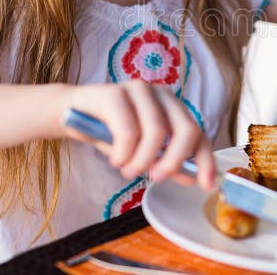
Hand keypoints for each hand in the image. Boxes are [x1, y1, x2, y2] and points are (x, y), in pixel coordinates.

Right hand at [57, 81, 215, 189]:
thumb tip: (192, 178)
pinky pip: (128, 131)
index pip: (200, 134)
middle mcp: (162, 95)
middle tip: (156, 178)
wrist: (70, 114)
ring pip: (157, 132)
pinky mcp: (115, 93)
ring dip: (142, 160)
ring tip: (126, 170)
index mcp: (173, 109)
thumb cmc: (109, 132)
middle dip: (174, 161)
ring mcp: (140, 90)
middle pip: (187, 129)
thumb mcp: (140, 152)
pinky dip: (124, 153)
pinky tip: (115, 158)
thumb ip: (165, 162)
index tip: (206, 186)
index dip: (206, 161)